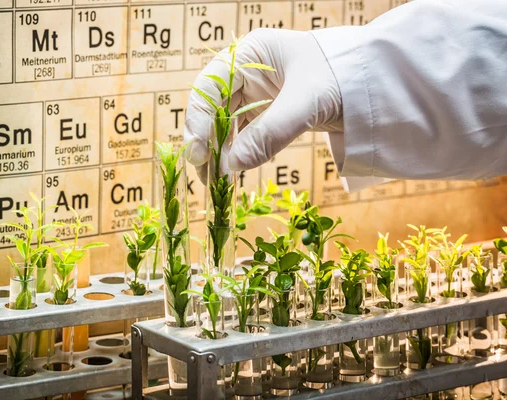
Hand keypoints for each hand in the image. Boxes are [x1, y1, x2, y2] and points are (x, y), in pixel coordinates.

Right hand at [184, 28, 342, 181]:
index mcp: (249, 54)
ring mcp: (257, 93)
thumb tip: (231, 166)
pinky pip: (245, 135)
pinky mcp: (268, 113)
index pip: (208, 87)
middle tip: (206, 176)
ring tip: (217, 182)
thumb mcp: (306, 102)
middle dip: (208, 142)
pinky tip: (234, 173)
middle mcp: (247, 72)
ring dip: (221, 153)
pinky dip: (239, 154)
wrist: (377, 83)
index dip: (198, 120)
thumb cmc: (343, 76)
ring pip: (226, 125)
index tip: (199, 153)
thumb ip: (269, 133)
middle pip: (213, 109)